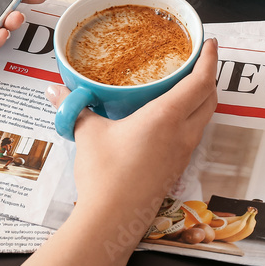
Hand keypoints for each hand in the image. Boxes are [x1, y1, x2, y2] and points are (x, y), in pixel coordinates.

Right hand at [14, 40, 217, 265]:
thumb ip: (75, 108)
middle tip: (199, 62)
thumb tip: (54, 90)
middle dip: (209, 77)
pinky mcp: (176, 170)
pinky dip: (192, 119)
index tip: (210, 44)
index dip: (209, 60)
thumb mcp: (88, 134)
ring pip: (204, 119)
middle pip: (210, 99)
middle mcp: (182, 134)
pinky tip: (172, 119)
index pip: (199, 82)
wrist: (112, 221)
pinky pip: (193, 136)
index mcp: (166, 117)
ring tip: (187, 86)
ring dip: (202, 99)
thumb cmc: (104, 175)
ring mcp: (182, 154)